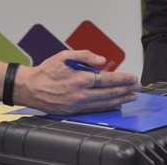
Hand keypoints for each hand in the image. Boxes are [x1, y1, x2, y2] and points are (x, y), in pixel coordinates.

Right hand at [15, 50, 138, 113]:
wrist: (29, 87)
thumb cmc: (46, 71)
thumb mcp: (64, 56)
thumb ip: (85, 56)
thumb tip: (103, 60)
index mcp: (79, 79)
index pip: (107, 79)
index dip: (122, 79)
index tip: (133, 78)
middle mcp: (80, 93)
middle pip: (109, 93)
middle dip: (126, 90)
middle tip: (137, 87)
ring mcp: (77, 104)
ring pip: (104, 103)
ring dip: (120, 100)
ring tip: (131, 96)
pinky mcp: (73, 111)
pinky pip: (94, 109)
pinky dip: (107, 107)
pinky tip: (115, 104)